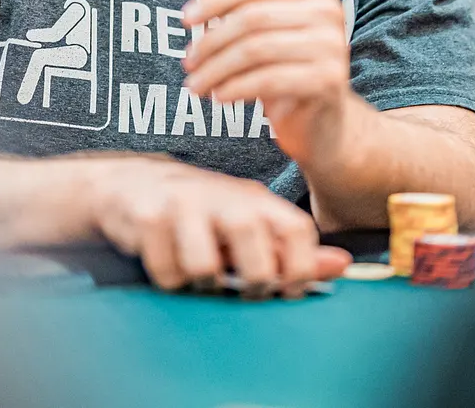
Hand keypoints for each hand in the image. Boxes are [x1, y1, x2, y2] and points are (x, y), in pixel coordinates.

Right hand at [90, 158, 351, 297]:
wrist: (131, 183)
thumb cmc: (201, 212)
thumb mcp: (248, 224)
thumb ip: (292, 248)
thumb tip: (343, 265)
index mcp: (254, 199)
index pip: (296, 228)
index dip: (302, 268)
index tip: (289, 291)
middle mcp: (222, 196)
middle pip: (252, 244)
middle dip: (253, 281)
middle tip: (243, 288)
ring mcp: (182, 204)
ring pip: (204, 267)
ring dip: (204, 284)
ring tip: (200, 275)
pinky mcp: (147, 216)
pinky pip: (166, 272)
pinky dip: (169, 280)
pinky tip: (170, 264)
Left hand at [180, 0, 353, 165]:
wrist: (325, 121)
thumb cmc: (289, 65)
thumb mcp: (269, 25)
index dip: (215, 1)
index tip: (185, 20)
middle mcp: (330, 13)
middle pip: (252, 19)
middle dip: (212, 41)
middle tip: (187, 61)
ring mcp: (332, 47)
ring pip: (255, 50)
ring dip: (216, 69)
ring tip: (195, 85)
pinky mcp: (327, 81)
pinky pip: (268, 80)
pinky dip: (236, 88)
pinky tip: (219, 97)